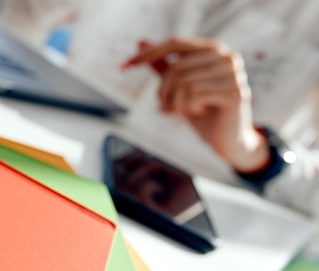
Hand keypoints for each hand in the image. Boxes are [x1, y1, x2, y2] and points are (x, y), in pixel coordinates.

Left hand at [122, 38, 270, 173]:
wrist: (226, 140)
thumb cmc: (202, 112)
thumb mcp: (178, 88)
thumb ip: (163, 66)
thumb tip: (141, 42)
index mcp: (213, 50)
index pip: (175, 43)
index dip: (148, 54)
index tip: (123, 68)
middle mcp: (226, 57)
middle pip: (176, 68)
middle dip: (163, 93)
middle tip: (166, 108)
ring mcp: (233, 74)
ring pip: (183, 83)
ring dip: (177, 104)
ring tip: (187, 111)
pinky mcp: (235, 93)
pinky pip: (195, 95)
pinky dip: (189, 109)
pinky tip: (201, 113)